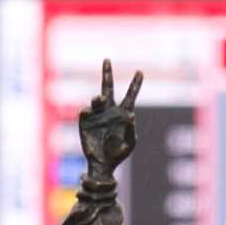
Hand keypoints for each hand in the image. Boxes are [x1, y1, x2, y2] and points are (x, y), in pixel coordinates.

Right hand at [77, 59, 141, 180]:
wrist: (103, 165)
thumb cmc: (119, 154)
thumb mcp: (130, 143)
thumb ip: (131, 130)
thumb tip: (130, 115)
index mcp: (123, 113)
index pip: (130, 95)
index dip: (135, 84)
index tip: (140, 71)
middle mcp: (109, 111)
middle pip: (108, 87)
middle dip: (107, 73)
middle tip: (107, 60)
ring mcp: (97, 115)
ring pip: (96, 99)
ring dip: (98, 98)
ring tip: (100, 99)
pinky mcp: (85, 122)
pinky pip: (85, 112)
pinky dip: (86, 111)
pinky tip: (88, 112)